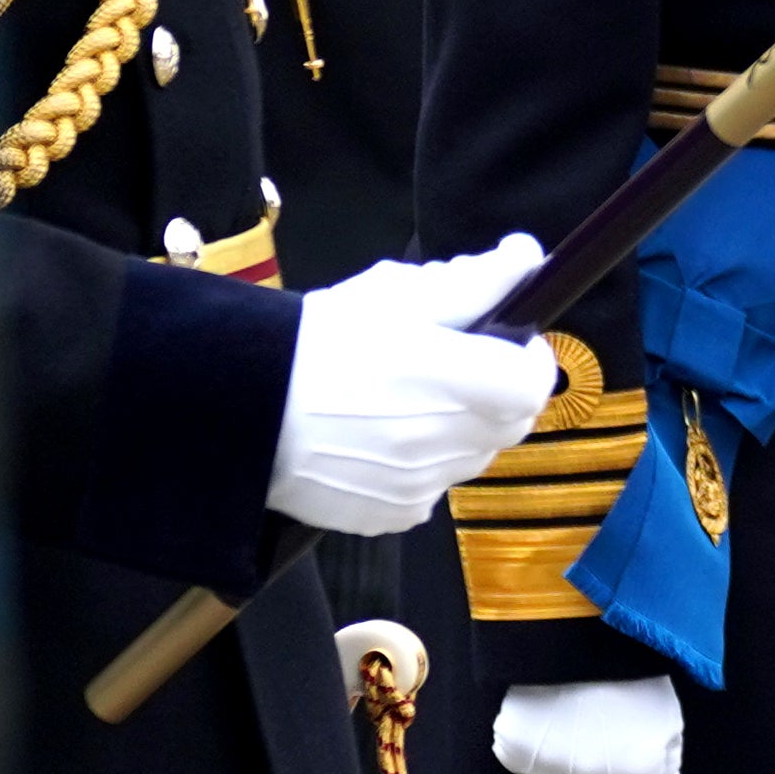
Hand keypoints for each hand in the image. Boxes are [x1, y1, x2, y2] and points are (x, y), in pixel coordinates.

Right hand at [267, 233, 555, 534]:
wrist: (240, 409)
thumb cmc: (319, 341)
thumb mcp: (395, 295)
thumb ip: (473, 280)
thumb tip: (528, 256)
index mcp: (451, 378)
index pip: (533, 382)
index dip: (530, 357)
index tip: (509, 339)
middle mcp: (444, 441)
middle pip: (511, 423)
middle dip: (499, 393)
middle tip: (457, 366)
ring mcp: (421, 486)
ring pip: (472, 456)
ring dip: (461, 429)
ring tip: (406, 401)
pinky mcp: (393, 517)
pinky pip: (432, 489)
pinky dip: (422, 466)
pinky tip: (379, 439)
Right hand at [490, 675, 686, 773]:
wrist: (579, 630)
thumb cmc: (634, 675)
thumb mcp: (668, 723)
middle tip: (605, 734)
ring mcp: (547, 769)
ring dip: (570, 759)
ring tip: (579, 715)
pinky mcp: (513, 749)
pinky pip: (527, 760)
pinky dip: (536, 744)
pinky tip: (550, 715)